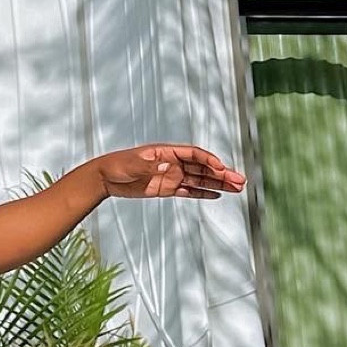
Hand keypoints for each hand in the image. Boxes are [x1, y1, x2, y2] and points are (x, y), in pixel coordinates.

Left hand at [93, 143, 245, 201]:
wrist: (105, 177)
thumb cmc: (117, 165)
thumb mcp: (132, 164)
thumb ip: (151, 166)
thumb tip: (169, 167)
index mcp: (167, 152)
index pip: (194, 154)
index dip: (209, 160)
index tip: (221, 168)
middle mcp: (173, 163)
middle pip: (203, 167)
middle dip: (222, 174)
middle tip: (240, 181)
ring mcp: (171, 176)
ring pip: (200, 179)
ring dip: (218, 184)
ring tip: (237, 188)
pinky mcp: (167, 189)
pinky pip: (189, 191)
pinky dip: (203, 193)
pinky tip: (217, 195)